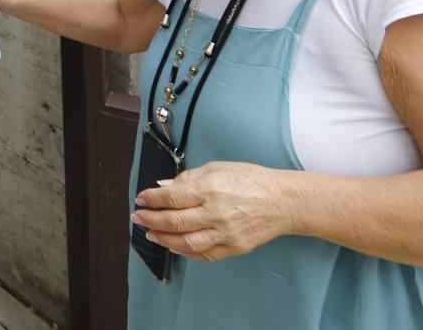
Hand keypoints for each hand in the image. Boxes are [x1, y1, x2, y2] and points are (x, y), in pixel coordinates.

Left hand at [131, 161, 294, 262]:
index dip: (152, 199)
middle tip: (138, 218)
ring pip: (187, 243)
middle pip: (175, 221)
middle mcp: (217, 213)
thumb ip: (188, 178)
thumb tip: (163, 187)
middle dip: (151, 220)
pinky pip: (204, 254)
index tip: (141, 199)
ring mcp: (226, 233)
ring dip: (164, 239)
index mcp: (212, 188)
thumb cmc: (252, 180)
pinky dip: (185, 251)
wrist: (284, 201)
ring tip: (151, 234)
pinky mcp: (235, 247)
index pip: (173, 197)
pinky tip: (174, 245)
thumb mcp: (218, 168)